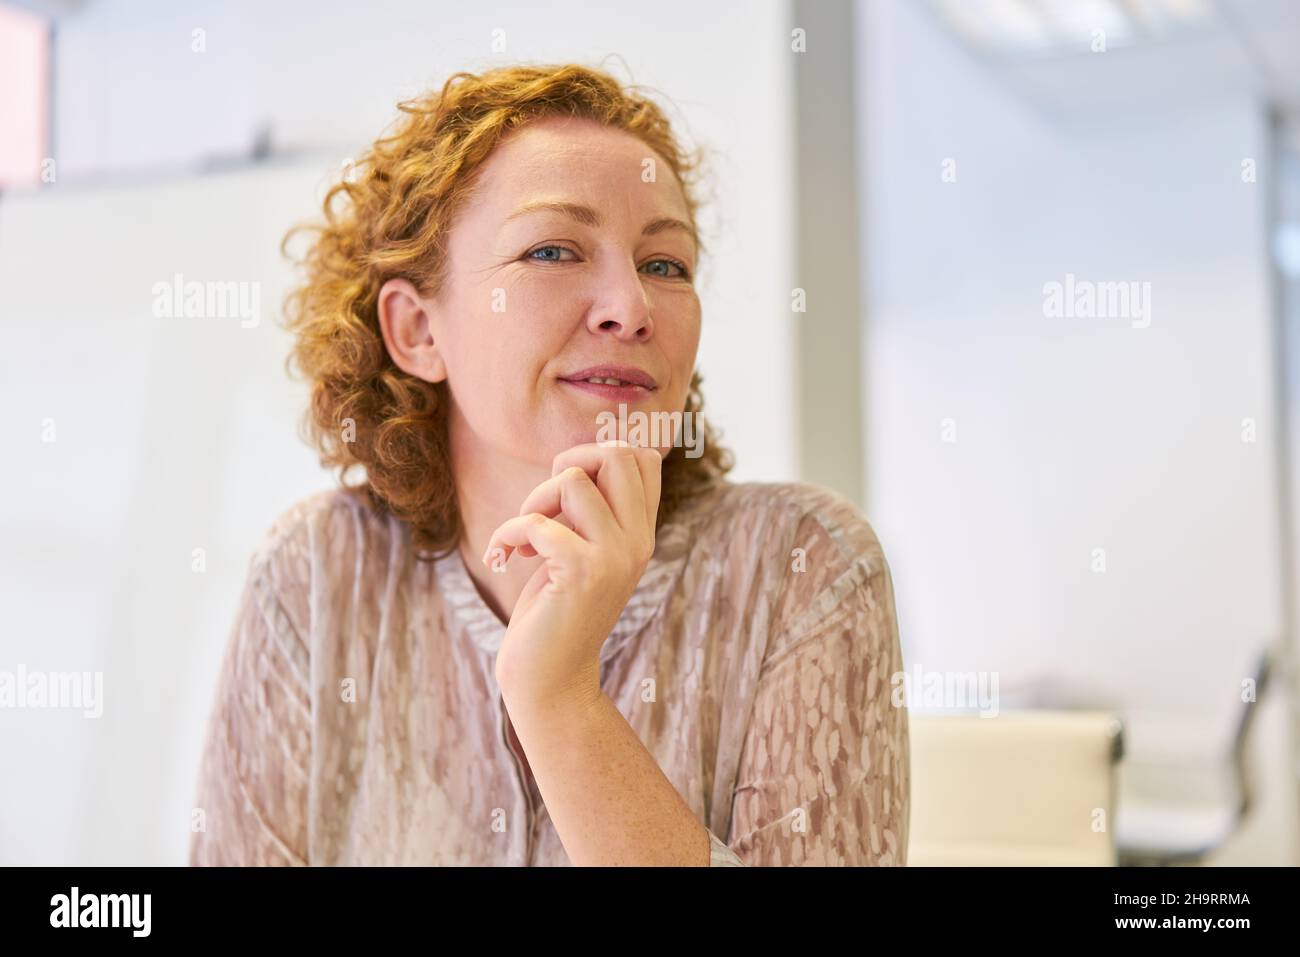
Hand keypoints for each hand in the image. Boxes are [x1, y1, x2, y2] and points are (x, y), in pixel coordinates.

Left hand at [484, 440, 663, 712]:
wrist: (551, 679)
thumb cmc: (556, 610)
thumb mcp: (583, 551)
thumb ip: (592, 509)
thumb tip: (579, 454)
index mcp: (642, 534)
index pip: (644, 458)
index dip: (598, 453)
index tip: (568, 490)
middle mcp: (637, 542)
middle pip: (619, 454)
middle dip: (569, 460)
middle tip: (546, 501)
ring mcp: (614, 557)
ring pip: (573, 479)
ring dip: (532, 501)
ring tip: (523, 536)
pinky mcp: (582, 573)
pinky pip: (537, 521)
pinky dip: (508, 534)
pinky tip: (504, 558)